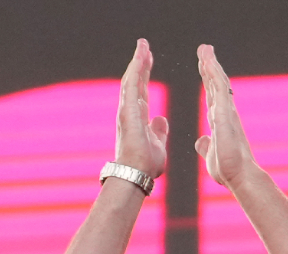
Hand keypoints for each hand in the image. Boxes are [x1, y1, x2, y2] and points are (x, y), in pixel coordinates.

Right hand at [113, 40, 169, 179]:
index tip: (149, 60)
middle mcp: (130, 110)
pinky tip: (139, 58)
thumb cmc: (146, 164)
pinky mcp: (127, 111)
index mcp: (138, 117)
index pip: (142, 90)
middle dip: (140, 63)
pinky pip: (131, 86)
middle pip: (135, 80)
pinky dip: (135, 71)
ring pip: (131, 79)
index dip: (145, 74)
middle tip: (144, 46)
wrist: (137, 174)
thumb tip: (161, 119)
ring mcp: (126, 110)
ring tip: (142, 46)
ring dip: (137, 62)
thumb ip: (158, 131)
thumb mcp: (157, 144)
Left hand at [195, 45, 258, 189]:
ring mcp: (227, 112)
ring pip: (218, 82)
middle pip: (216, 84)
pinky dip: (214, 74)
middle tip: (204, 50)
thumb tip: (201, 141)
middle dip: (209, 66)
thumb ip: (207, 146)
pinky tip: (208, 62)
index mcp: (220, 121)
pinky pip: (220, 89)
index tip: (203, 67)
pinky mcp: (226, 113)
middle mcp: (225, 113)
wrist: (240, 177)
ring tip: (205, 49)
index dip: (208, 81)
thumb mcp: (211, 156)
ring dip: (211, 64)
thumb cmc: (228, 171)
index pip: (212, 96)